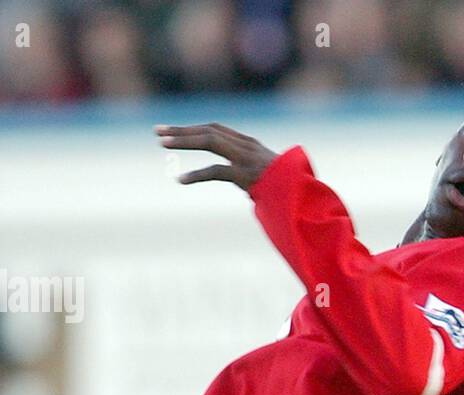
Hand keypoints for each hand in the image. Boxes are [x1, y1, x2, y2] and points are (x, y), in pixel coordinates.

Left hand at [155, 123, 277, 189]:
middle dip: (182, 130)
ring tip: (162, 144)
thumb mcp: (266, 177)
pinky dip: (197, 175)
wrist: (306, 197)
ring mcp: (247, 159)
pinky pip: (217, 171)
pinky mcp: (247, 175)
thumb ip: (250, 173)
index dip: (192, 128)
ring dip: (184, 141)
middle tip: (158, 132)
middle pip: (209, 131)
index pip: (215, 129)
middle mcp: (247, 146)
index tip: (170, 131)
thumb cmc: (289, 190)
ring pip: (211, 141)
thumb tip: (241, 183)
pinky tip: (180, 180)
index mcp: (250, 145)